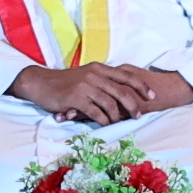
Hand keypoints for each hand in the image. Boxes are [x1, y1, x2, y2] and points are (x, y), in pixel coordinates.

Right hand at [12, 64, 145, 122]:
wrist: (41, 83)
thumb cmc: (64, 83)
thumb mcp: (85, 76)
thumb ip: (102, 81)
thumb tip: (121, 92)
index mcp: (99, 68)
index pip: (126, 75)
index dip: (141, 86)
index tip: (152, 96)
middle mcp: (94, 75)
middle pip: (122, 90)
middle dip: (133, 105)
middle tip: (138, 115)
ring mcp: (85, 86)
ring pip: (110, 103)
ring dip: (117, 116)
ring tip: (120, 122)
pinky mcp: (76, 97)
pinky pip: (95, 112)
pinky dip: (103, 120)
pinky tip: (105, 125)